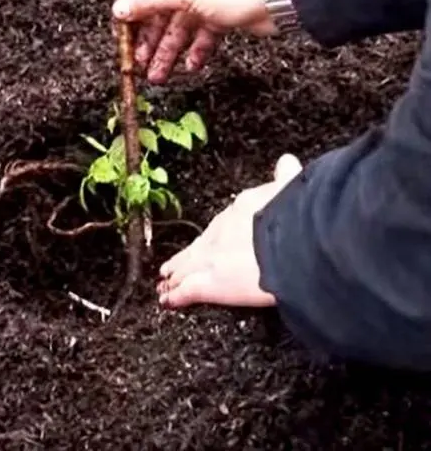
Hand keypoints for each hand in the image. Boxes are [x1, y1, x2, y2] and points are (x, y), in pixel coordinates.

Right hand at [112, 0, 278, 83]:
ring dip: (169, 53)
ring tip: (159, 76)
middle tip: (140, 63)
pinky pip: (203, 35)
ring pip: (179, 27)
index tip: (122, 32)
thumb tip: (120, 9)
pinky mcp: (221, 14)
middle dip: (149, 40)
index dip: (129, 9)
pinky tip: (192, 65)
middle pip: (158, 10)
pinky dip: (197, 52)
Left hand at [156, 153, 301, 308]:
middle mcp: (221, 232)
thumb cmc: (296, 218)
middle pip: (199, 246)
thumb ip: (287, 179)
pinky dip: (176, 297)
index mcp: (242, 209)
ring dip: (176, 274)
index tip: (207, 240)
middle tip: (172, 265)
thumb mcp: (293, 190)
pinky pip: (187, 291)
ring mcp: (211, 258)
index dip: (212, 235)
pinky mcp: (209, 283)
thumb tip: (287, 162)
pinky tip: (167, 301)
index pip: (222, 224)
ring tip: (166, 281)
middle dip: (185, 257)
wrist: (293, 242)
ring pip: (187, 266)